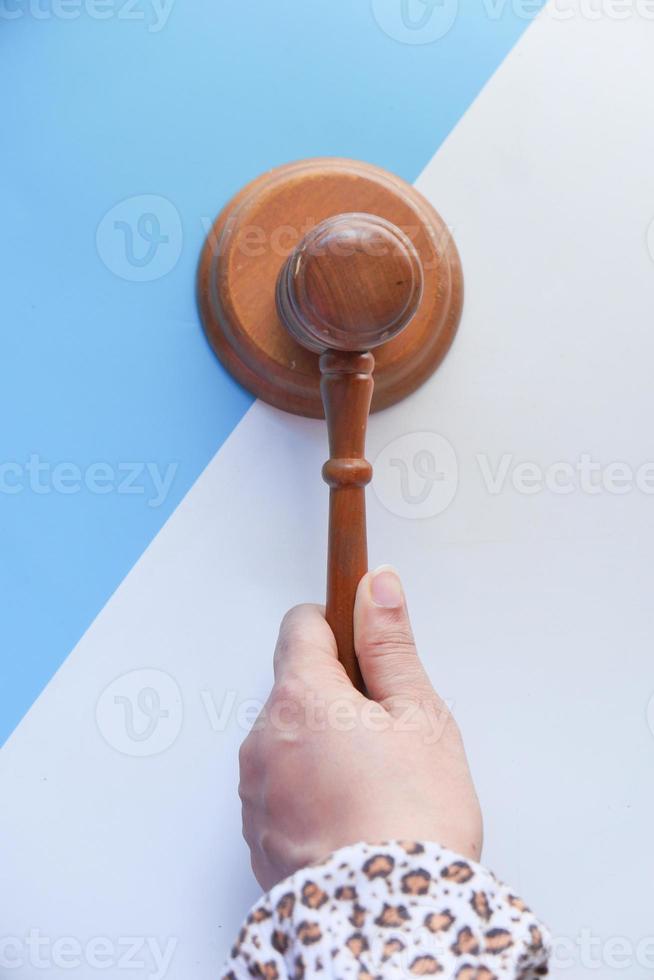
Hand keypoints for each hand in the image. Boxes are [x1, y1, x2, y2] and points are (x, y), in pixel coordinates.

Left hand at [239, 566, 482, 890]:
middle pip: (295, 686)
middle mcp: (263, 739)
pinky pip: (281, 787)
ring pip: (288, 739)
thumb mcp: (418, 715)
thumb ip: (390, 643)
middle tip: (386, 729)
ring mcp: (256, 790)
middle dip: (335, 695)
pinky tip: (353, 812)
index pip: (300, 626)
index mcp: (301, 698)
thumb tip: (376, 586)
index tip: (357, 633)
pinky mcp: (258, 833)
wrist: (389, 923)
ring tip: (375, 780)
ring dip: (321, 744)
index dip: (336, 625)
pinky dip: (309, 788)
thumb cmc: (411, 821)